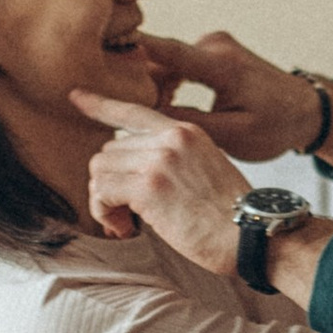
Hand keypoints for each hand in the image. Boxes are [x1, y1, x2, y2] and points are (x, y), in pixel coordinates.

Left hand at [75, 92, 251, 270]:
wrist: (256, 235)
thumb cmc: (233, 218)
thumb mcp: (206, 173)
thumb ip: (173, 161)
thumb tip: (131, 174)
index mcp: (186, 132)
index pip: (134, 111)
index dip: (101, 105)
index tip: (77, 97)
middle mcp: (172, 138)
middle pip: (109, 151)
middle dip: (109, 186)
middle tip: (126, 217)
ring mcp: (160, 160)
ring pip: (100, 171)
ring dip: (105, 202)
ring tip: (126, 225)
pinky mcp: (149, 186)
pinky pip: (102, 192)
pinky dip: (105, 213)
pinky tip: (125, 229)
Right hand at [133, 29, 332, 165]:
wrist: (306, 109)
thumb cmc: (276, 127)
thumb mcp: (235, 137)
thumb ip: (193, 126)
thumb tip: (151, 120)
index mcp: (223, 67)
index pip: (168, 52)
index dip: (133, 53)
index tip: (101, 54)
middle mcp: (215, 47)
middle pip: (161, 58)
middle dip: (139, 85)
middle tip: (117, 115)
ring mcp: (214, 45)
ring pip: (167, 62)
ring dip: (152, 87)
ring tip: (144, 119)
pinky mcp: (214, 51)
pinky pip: (178, 63)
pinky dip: (167, 83)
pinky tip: (164, 107)